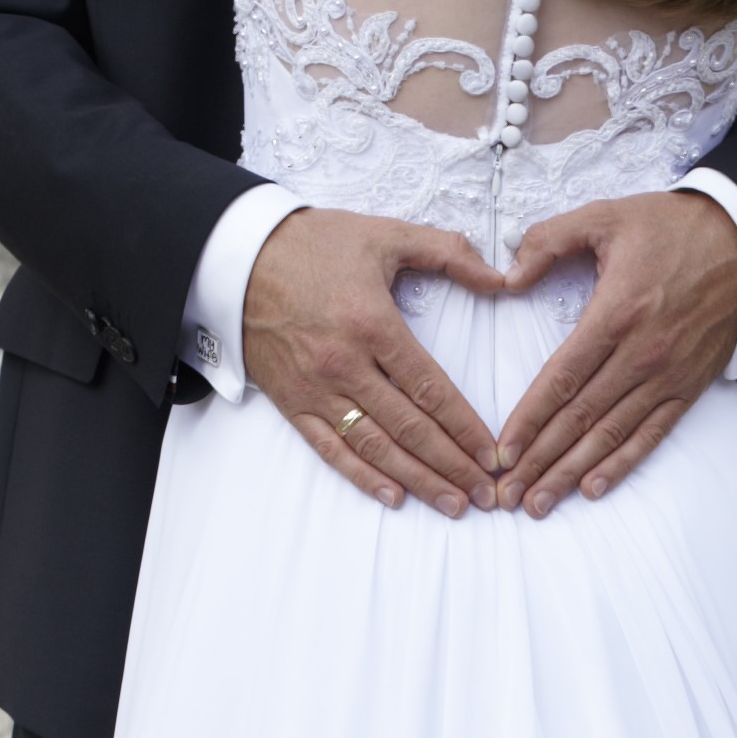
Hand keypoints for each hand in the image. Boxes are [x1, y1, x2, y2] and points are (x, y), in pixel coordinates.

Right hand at [243, 207, 506, 516]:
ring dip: (418, 480)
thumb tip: (499, 278)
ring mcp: (316, 389)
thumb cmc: (313, 245)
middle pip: (409, 428)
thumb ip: (446, 252)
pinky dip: (362, 477)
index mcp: (372, 324)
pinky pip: (330, 449)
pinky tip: (394, 497)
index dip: (465, 427)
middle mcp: (345, 365)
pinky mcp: (292, 403)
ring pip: (376, 447)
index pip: (430, 389)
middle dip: (453, 466)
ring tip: (453, 504)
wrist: (237, 257)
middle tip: (486, 494)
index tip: (492, 454)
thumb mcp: (383, 233)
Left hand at [494, 190, 736, 516]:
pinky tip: (592, 489)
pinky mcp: (688, 388)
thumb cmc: (670, 228)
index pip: (561, 379)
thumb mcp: (605, 216)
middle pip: (580, 418)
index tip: (502, 452)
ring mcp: (667, 376)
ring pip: (610, 436)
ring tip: (538, 504)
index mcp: (616, 313)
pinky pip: (650, 435)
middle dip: (540, 461)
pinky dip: (621, 465)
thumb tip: (508, 276)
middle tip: (507, 495)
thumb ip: (549, 240)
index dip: (528, 420)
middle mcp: (641, 354)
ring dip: (571, 474)